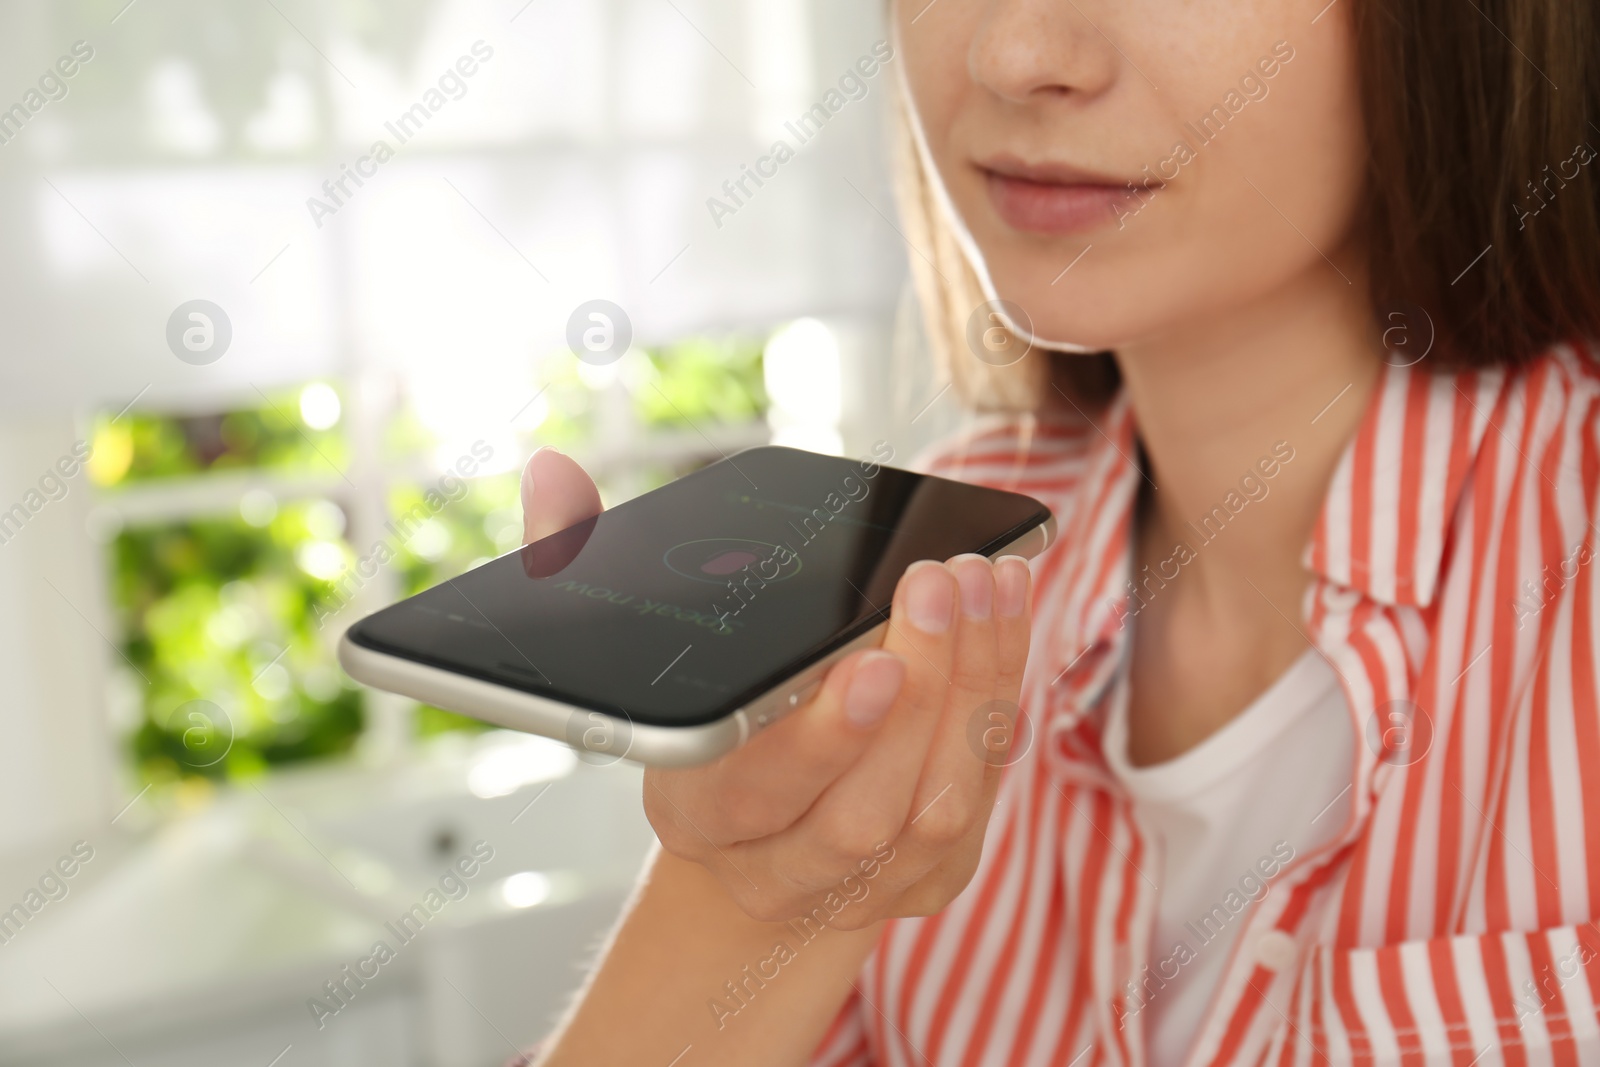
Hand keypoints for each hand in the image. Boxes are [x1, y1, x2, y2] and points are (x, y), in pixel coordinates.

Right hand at [520, 447, 1033, 927]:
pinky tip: (1004, 610)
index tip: (877, 660)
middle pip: (864, 811)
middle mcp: (777, 872)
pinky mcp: (934, 879)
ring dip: (975, 682)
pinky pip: (984, 792)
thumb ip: (681, 616)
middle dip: (921, 691)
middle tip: (939, 585)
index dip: (826, 738)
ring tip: (982, 581)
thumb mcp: (678, 678)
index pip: (760, 793)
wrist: (754, 841)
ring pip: (939, 808)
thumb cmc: (717, 735)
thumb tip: (635, 502)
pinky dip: (1001, 691)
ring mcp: (864, 890)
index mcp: (701, 819)